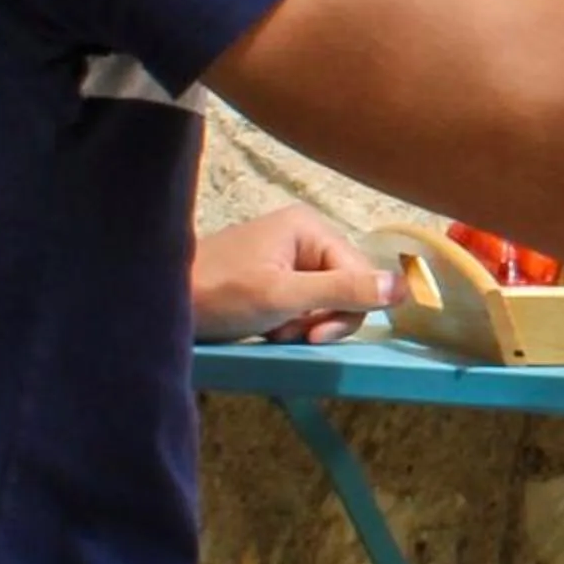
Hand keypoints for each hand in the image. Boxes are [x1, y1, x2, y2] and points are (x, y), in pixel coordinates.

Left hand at [191, 202, 404, 344]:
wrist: (161, 301)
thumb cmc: (218, 294)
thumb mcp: (283, 296)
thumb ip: (342, 291)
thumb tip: (402, 286)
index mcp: (309, 227)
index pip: (361, 273)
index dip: (348, 310)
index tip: (314, 336)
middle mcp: (305, 235)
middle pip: (348, 287)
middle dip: (322, 319)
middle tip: (289, 333)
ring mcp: (290, 256)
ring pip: (327, 302)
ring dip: (306, 325)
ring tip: (273, 329)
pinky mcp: (276, 277)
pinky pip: (306, 306)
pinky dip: (292, 323)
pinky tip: (267, 327)